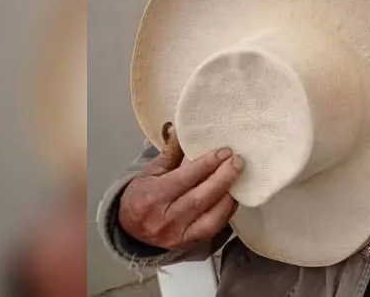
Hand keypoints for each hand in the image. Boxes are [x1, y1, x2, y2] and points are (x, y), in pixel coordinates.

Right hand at [118, 123, 243, 250]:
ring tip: (239, 178)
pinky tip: (232, 198)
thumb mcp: (151, 172)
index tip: (225, 152)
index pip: (185, 178)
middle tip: (238, 162)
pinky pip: (213, 229)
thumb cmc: (141, 197)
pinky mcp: (188, 244)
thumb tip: (179, 127)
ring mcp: (177, 234)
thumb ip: (170, 152)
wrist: (129, 230)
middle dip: (223, 178)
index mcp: (153, 196)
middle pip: (200, 198)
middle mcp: (165, 218)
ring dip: (228, 196)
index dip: (208, 164)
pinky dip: (226, 212)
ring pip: (210, 216)